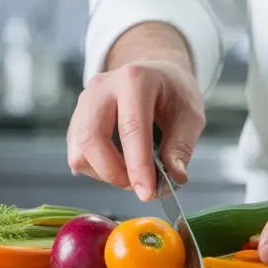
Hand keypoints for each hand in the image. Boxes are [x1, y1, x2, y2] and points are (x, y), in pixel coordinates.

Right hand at [67, 59, 205, 199]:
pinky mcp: (77, 118)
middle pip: (92, 138)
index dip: (138, 165)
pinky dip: (95, 169)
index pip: (132, 128)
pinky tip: (117, 166)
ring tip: (130, 175)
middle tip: (138, 187)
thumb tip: (174, 177)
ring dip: (104, 173)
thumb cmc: (173, 92)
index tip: (147, 193)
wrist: (155, 74)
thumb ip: (181, 146)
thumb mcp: (190, 115)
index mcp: (135, 79)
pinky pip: (76, 153)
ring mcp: (85, 101)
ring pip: (79, 150)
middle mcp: (102, 87)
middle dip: (114, 173)